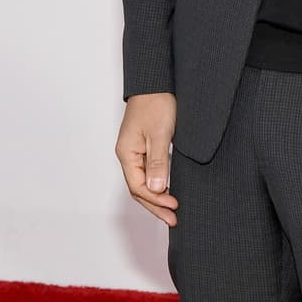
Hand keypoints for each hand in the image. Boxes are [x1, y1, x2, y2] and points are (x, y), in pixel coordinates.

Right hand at [116, 92, 178, 226]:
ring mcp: (134, 151)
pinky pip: (148, 172)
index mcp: (127, 153)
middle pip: (139, 188)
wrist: (156, 82)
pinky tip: (169, 190)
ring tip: (172, 211)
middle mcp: (127, 155)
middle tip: (174, 219)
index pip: (138, 187)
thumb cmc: (156, 103)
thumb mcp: (159, 134)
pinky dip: (158, 184)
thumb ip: (157, 162)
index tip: (174, 207)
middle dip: (156, 205)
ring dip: (157, 197)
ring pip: (143, 182)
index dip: (156, 200)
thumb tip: (157, 189)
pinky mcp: (144, 147)